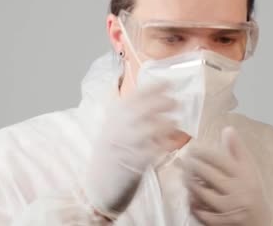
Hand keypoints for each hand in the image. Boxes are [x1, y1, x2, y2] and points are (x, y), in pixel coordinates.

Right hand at [84, 83, 178, 218]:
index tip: (169, 82)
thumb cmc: (108, 156)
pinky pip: (155, 150)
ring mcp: (125, 146)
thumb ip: (121, 112)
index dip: (154, 87)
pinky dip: (166, 144)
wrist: (97, 189)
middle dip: (163, 102)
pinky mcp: (134, 164)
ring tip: (175, 124)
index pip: (134, 95)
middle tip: (176, 102)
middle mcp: (117, 128)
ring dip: (167, 124)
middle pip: (144, 108)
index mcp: (111, 118)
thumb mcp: (110, 129)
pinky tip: (171, 143)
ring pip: (151, 128)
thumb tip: (130, 90)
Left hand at [184, 126, 272, 224]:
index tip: (193, 148)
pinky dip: (194, 204)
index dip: (204, 153)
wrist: (260, 220)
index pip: (221, 160)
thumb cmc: (252, 190)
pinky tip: (189, 196)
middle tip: (184, 159)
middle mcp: (238, 191)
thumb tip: (227, 129)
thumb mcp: (249, 168)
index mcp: (245, 175)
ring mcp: (229, 208)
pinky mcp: (222, 222)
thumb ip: (237, 149)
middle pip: (210, 175)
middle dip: (193, 166)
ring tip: (184, 175)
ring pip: (204, 193)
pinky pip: (203, 212)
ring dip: (191, 183)